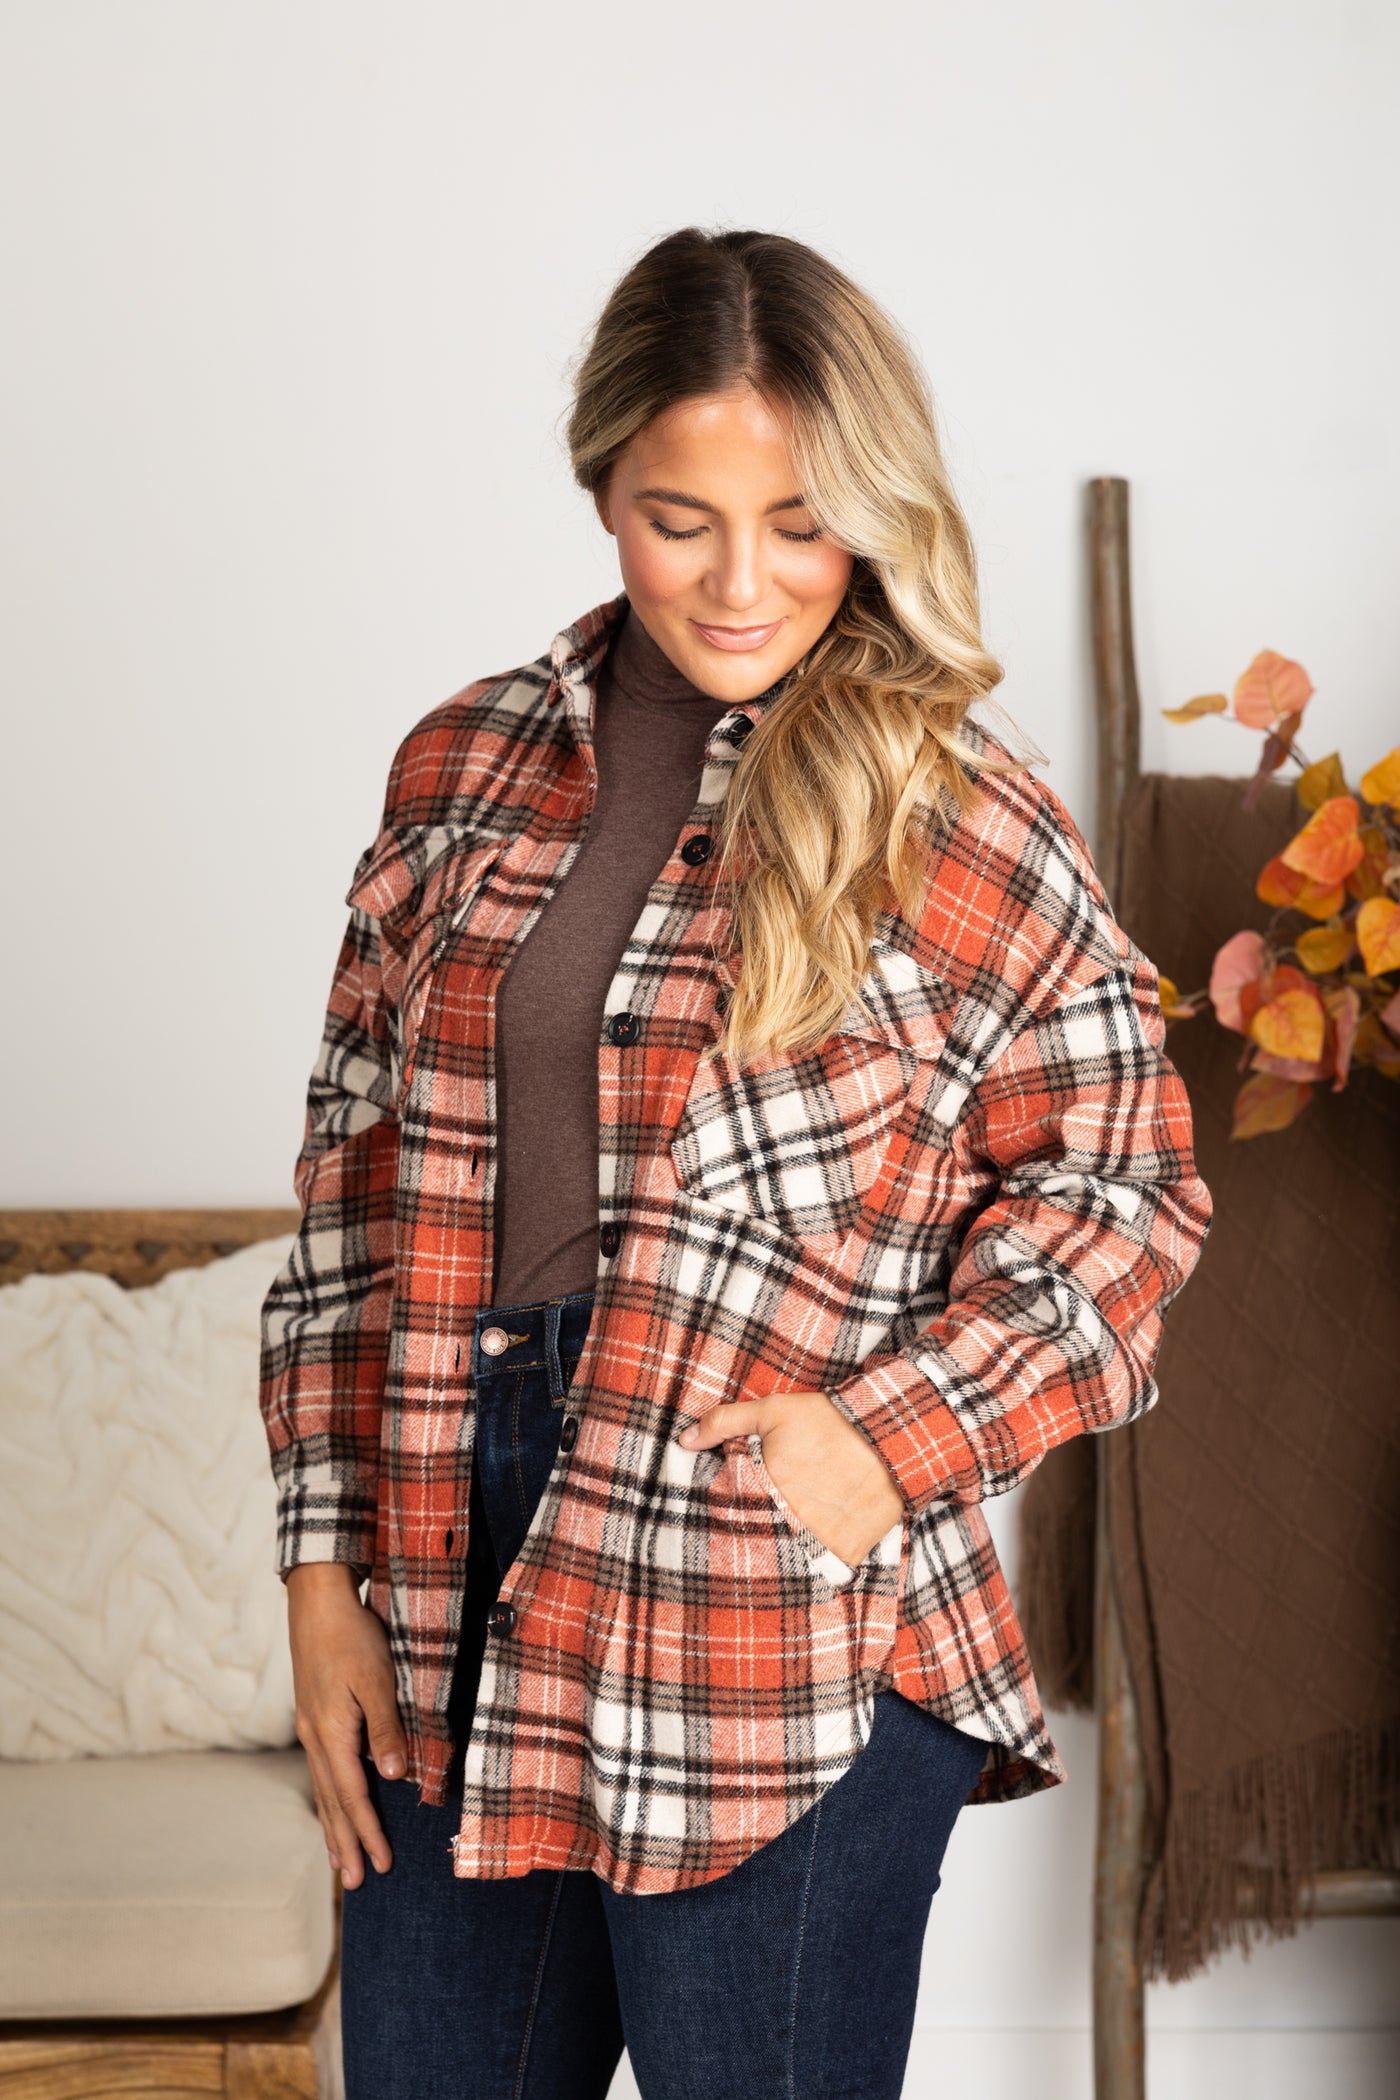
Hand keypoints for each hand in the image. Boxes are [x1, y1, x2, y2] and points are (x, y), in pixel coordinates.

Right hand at [285, 1562, 409, 1888]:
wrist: (317, 1600)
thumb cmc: (352, 1635)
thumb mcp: (376, 1679)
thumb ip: (386, 1728)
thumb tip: (392, 1777)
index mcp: (331, 1734)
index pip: (352, 1796)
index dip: (369, 1832)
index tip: (383, 1865)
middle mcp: (315, 1738)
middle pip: (331, 1803)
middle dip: (347, 1843)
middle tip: (358, 1884)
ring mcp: (311, 1728)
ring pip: (323, 1790)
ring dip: (334, 1828)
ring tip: (341, 1861)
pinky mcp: (314, 1717)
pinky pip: (321, 1771)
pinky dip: (328, 1799)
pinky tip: (333, 1807)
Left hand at [677, 1389, 904, 1566]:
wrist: (889, 1437)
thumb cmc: (829, 1422)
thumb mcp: (774, 1411)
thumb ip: (725, 1423)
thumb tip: (683, 1440)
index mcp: (766, 1491)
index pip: (732, 1520)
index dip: (730, 1520)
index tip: (736, 1516)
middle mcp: (790, 1523)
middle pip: (758, 1546)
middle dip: (756, 1543)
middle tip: (760, 1535)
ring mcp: (821, 1543)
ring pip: (789, 1561)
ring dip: (784, 1556)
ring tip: (786, 1543)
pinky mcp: (848, 1553)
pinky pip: (824, 1570)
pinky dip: (818, 1562)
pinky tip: (815, 1547)